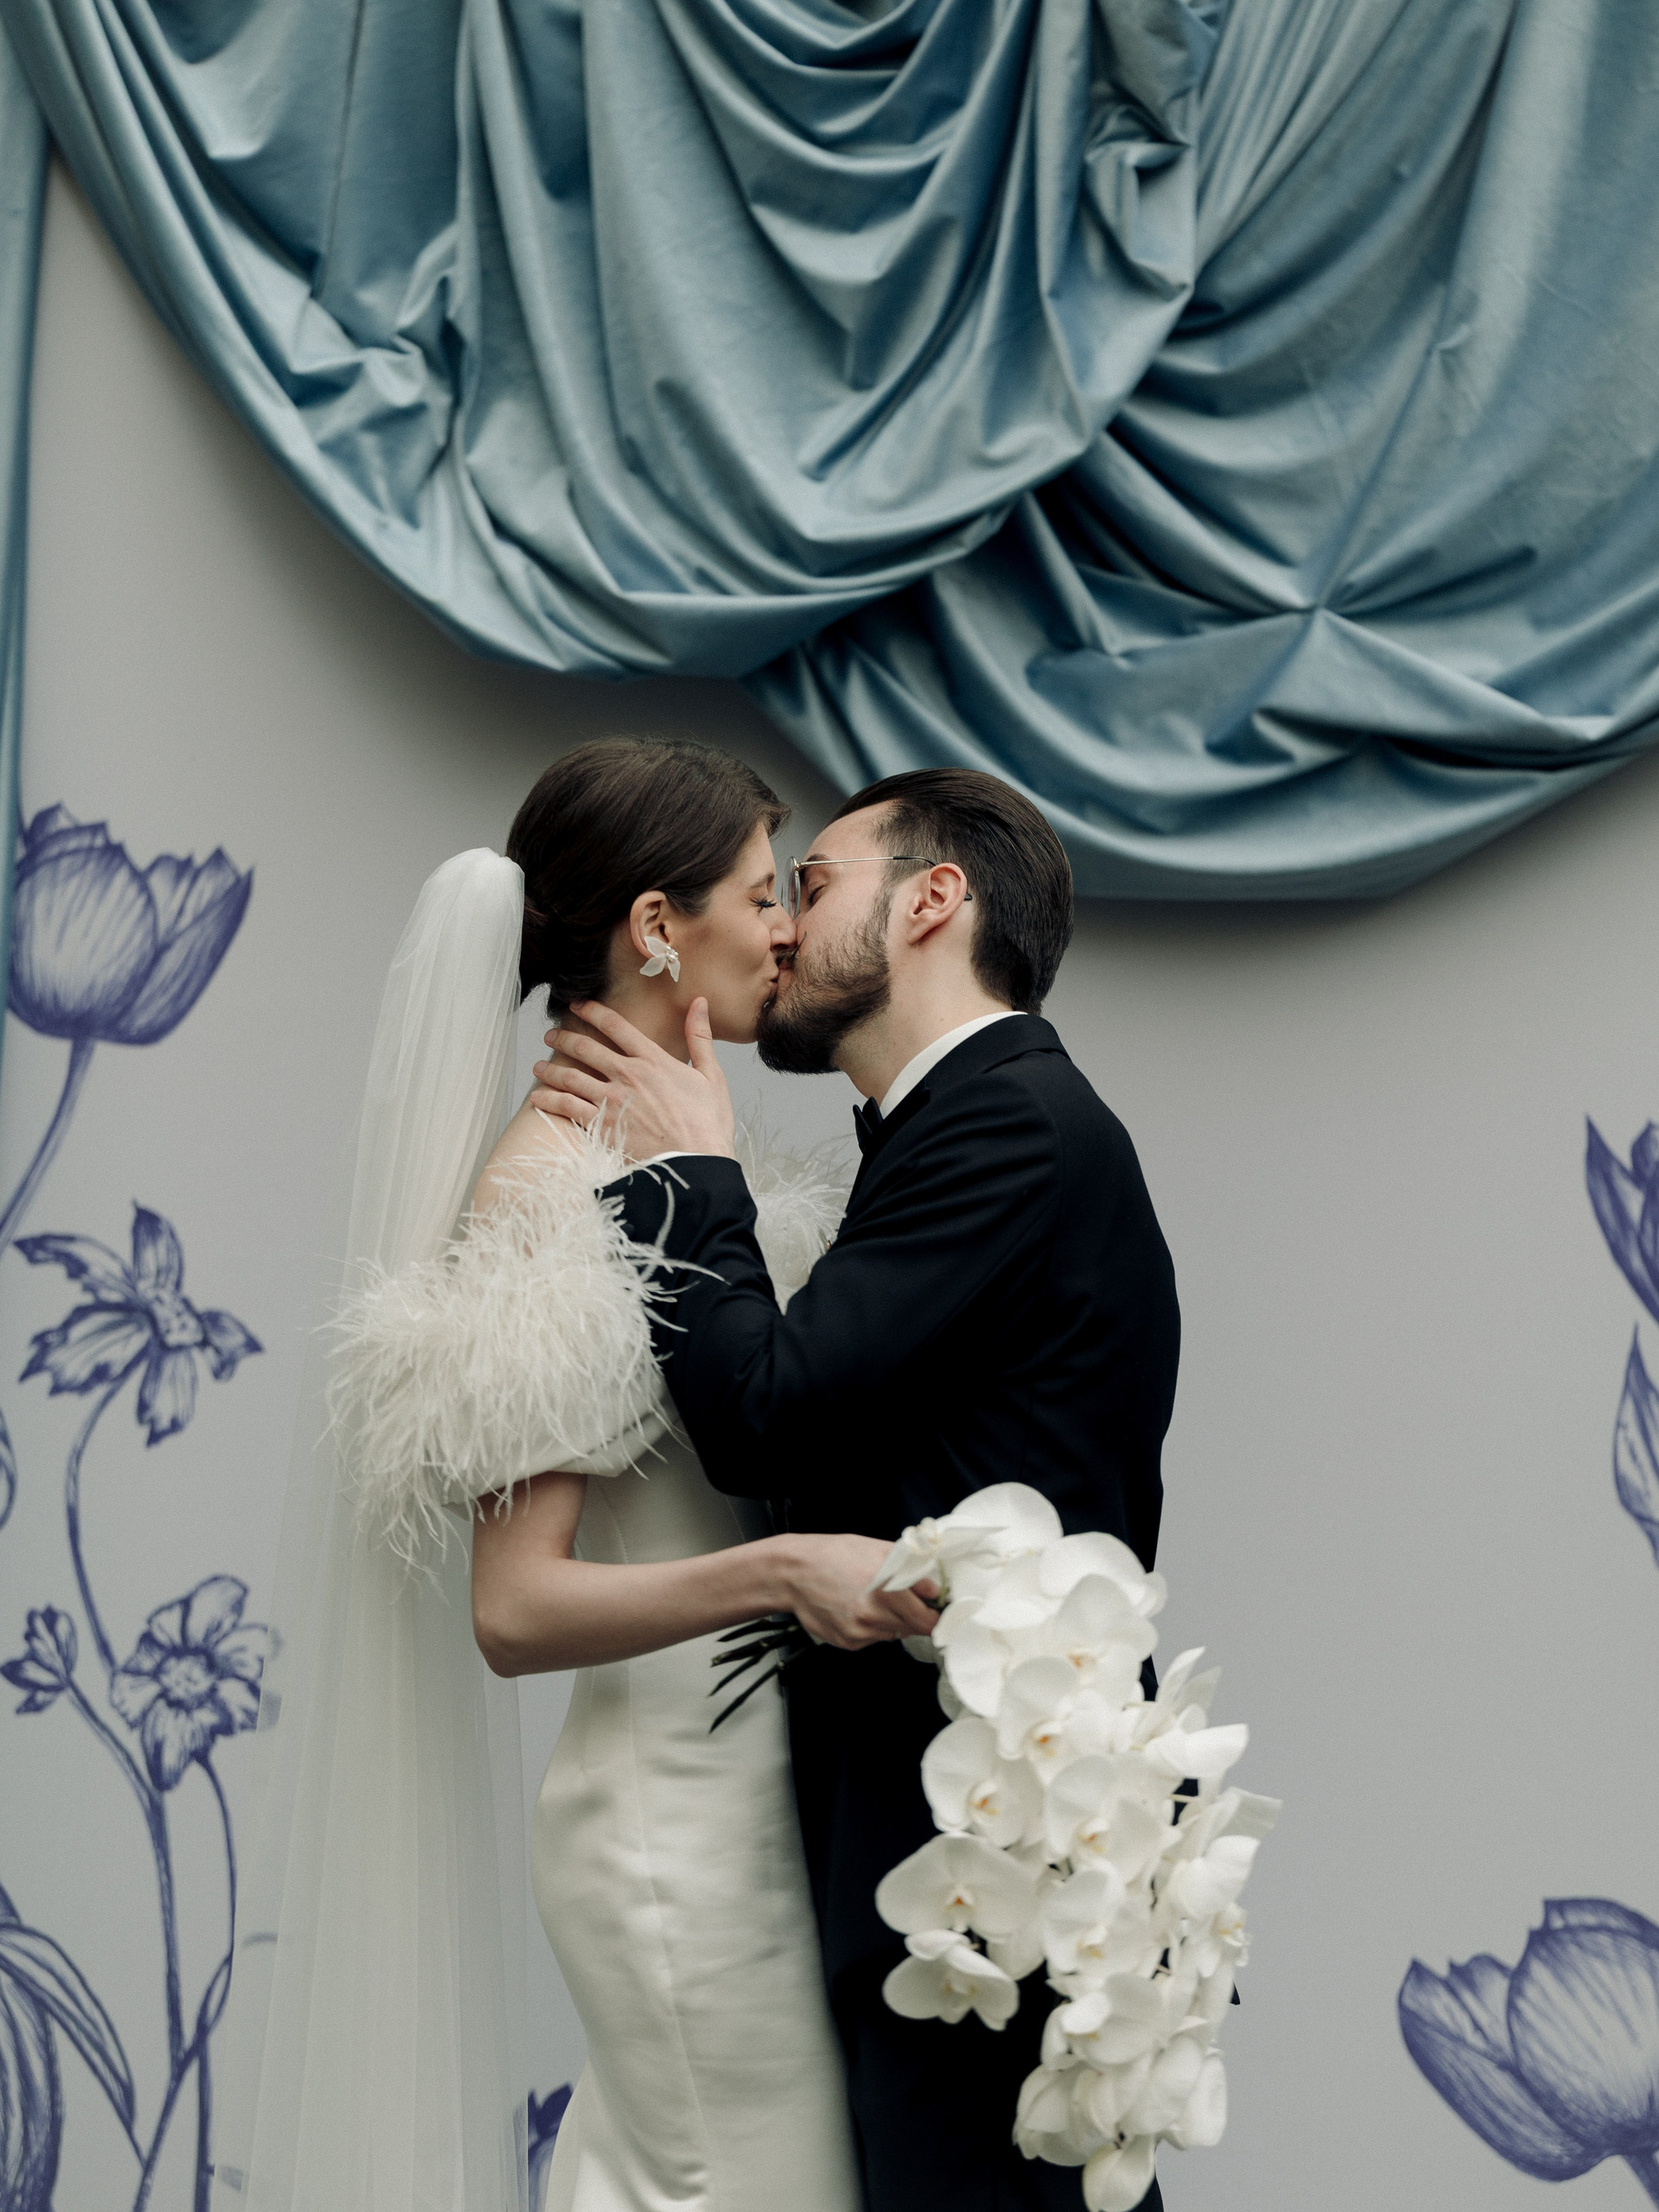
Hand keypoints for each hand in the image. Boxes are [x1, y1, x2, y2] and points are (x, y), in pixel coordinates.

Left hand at [529, 998, 736, 1162]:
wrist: (697, 1164)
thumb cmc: (708, 1124)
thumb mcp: (712, 1075)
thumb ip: (700, 1036)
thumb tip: (699, 1003)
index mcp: (653, 1059)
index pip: (615, 1025)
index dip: (592, 1011)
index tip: (577, 1005)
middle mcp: (628, 1074)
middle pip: (585, 1047)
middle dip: (563, 1038)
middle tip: (551, 1035)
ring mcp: (612, 1100)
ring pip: (570, 1076)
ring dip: (550, 1068)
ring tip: (538, 1065)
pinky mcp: (602, 1126)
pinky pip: (567, 1107)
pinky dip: (549, 1100)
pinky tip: (537, 1097)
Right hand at [774, 1532, 940, 1651]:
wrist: (794, 1573)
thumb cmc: (834, 1555)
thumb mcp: (878, 1550)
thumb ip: (911, 1570)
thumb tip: (933, 1588)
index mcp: (889, 1591)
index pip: (929, 1621)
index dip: (935, 1614)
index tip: (935, 1609)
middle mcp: (876, 1616)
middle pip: (914, 1630)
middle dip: (915, 1616)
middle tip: (904, 1600)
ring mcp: (861, 1633)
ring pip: (893, 1634)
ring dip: (891, 1621)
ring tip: (872, 1599)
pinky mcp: (848, 1643)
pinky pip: (872, 1639)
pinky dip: (871, 1627)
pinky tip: (855, 1608)